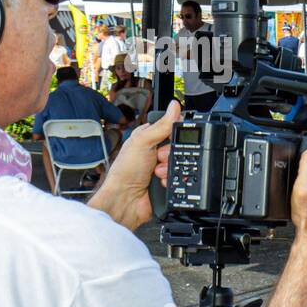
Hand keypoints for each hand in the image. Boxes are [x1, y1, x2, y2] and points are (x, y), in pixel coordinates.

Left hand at [87, 99, 180, 231]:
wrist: (125, 199)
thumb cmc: (125, 171)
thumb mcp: (143, 141)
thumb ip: (161, 125)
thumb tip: (175, 106)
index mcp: (148, 138)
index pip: (171, 129)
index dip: (173, 134)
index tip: (168, 139)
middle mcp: (154, 152)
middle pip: (178, 147)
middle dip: (170, 154)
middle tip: (157, 157)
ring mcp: (161, 168)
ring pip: (181, 163)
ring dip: (170, 169)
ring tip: (156, 172)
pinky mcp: (167, 182)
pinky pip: (181, 178)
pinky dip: (173, 181)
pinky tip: (161, 182)